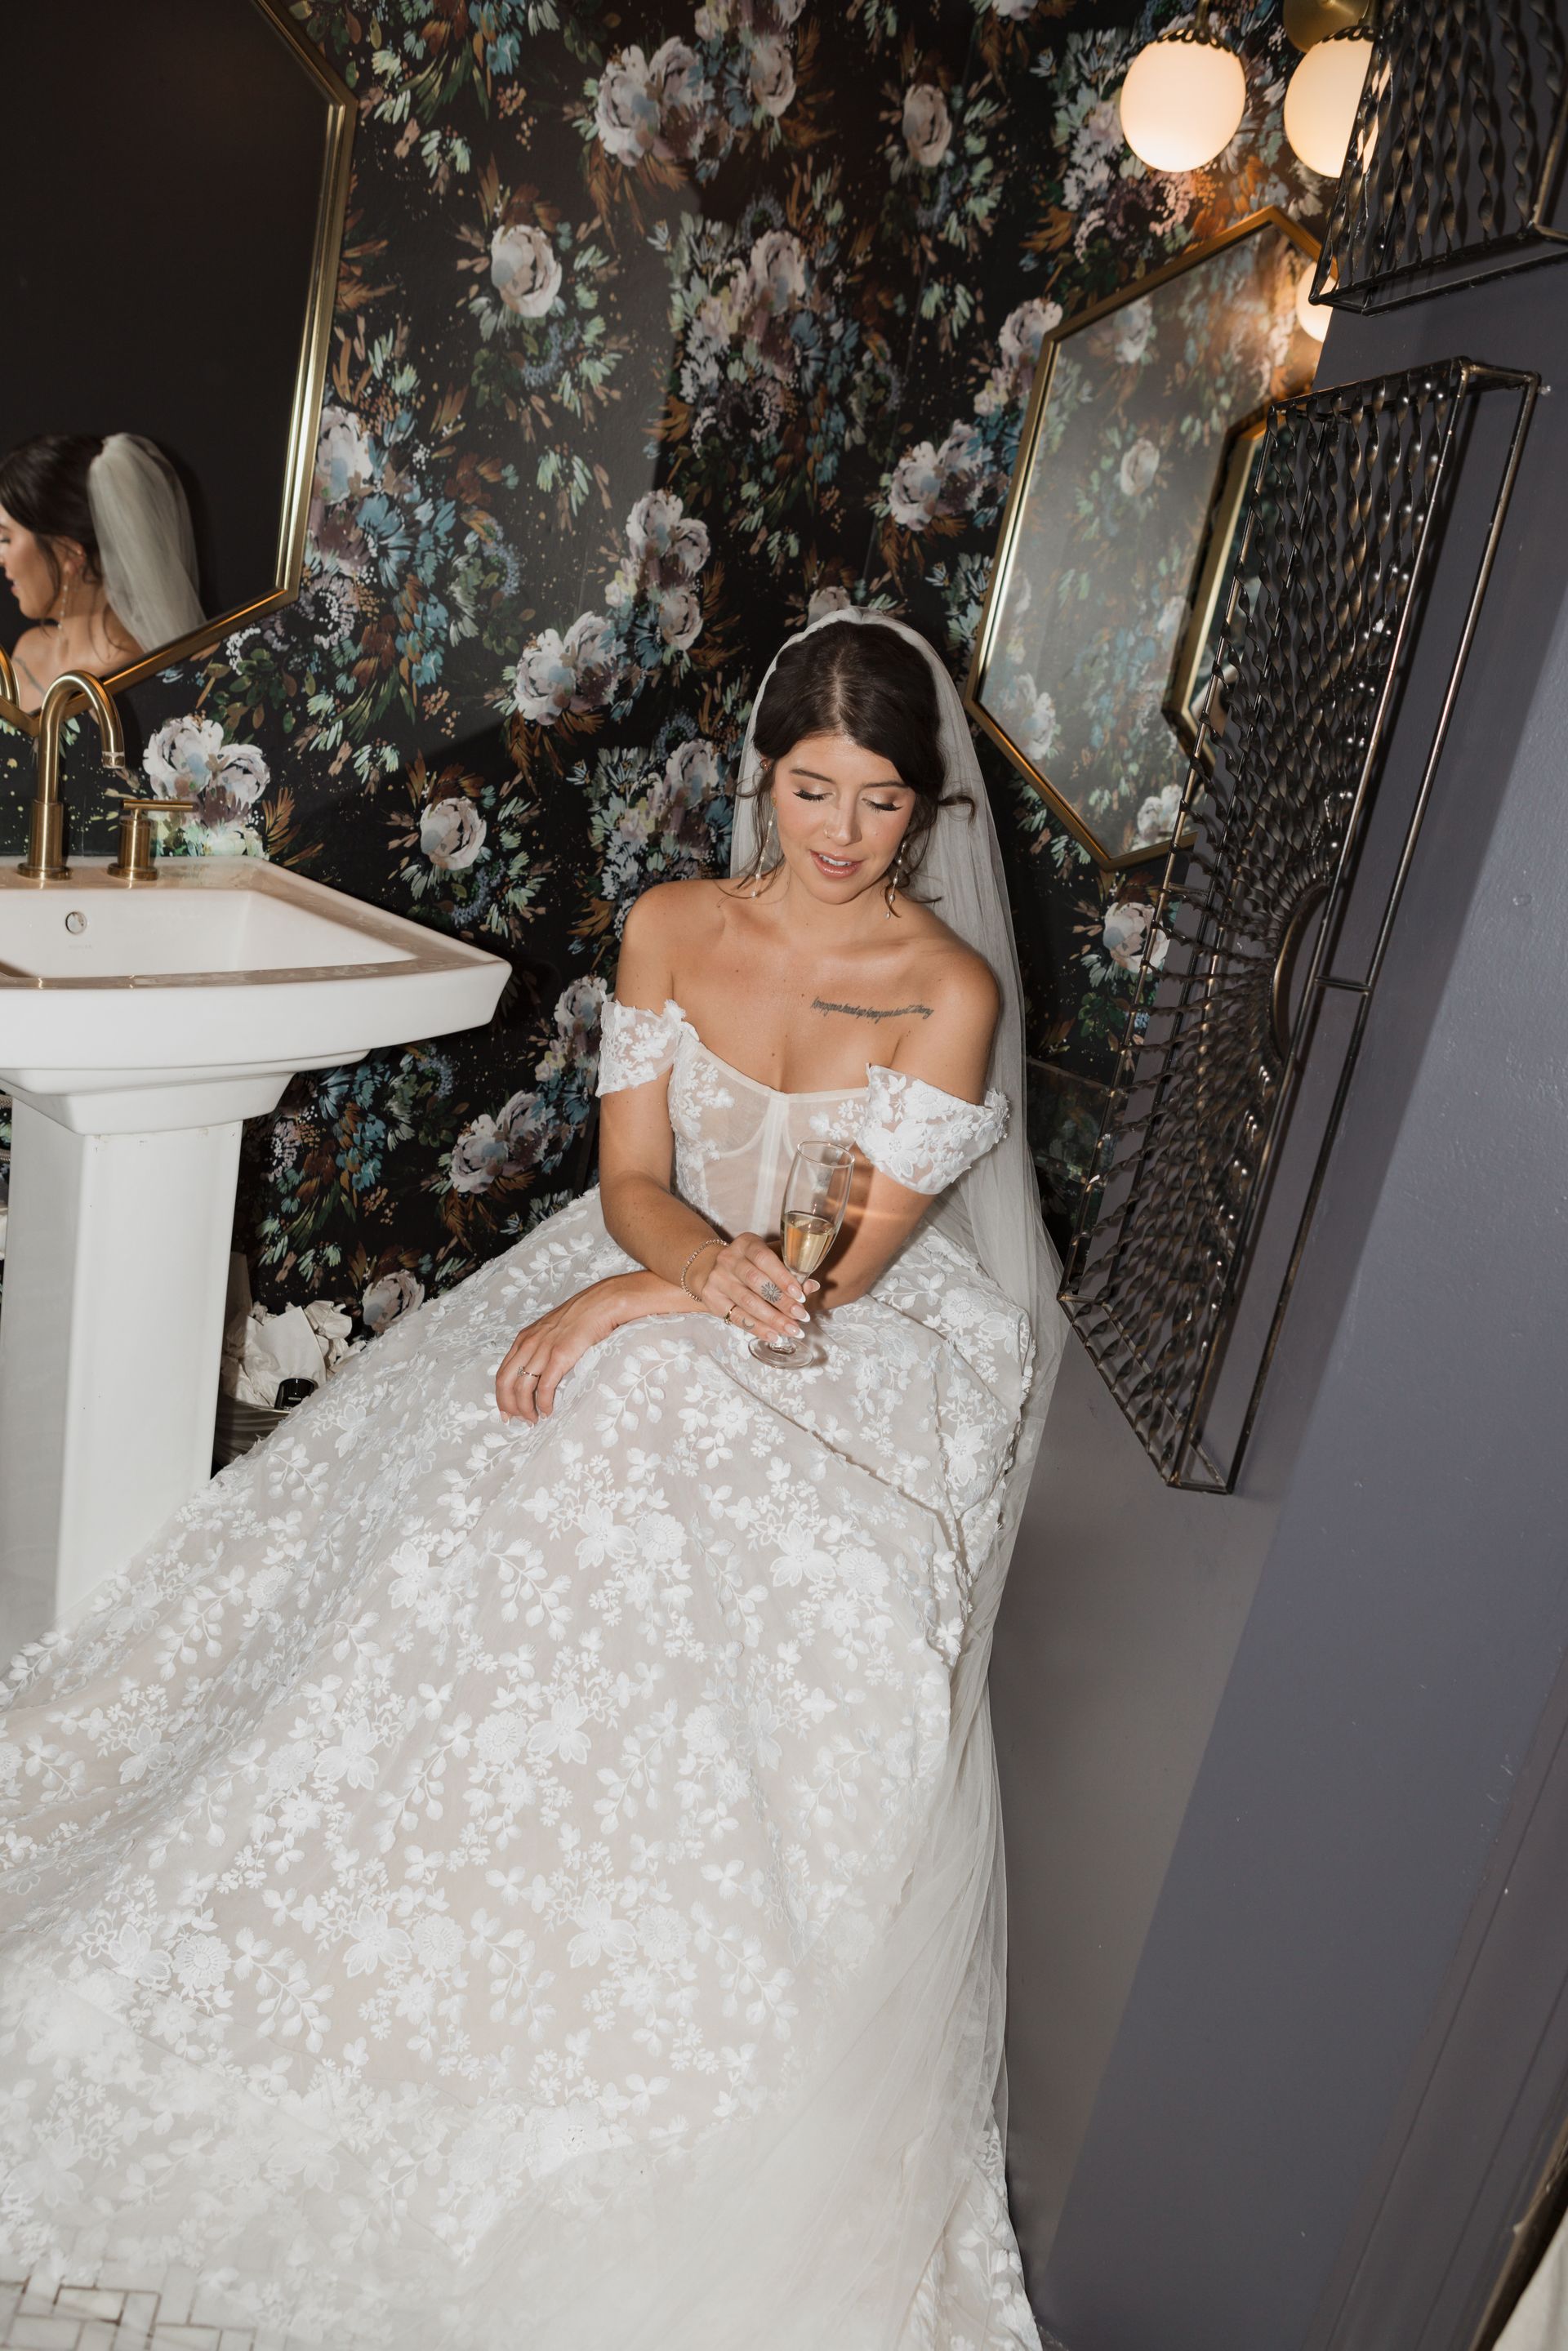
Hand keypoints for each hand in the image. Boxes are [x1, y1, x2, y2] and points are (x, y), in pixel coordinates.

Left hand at [495, 1278, 627, 1422]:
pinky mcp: (560, 1355)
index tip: (506, 1411)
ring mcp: (543, 1349)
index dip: (501, 1396)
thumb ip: (540, 1348)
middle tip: (516, 1421)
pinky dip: (544, 1403)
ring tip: (534, 1419)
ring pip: (522, 1387)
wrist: (602, 1303)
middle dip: (508, 1406)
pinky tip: (548, 1410)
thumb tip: (538, 1372)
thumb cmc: (581, 1318)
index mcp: (524, 1339)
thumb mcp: (550, 1331)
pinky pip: (545, 1386)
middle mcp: (528, 1343)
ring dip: (525, 1409)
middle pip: (505, 1382)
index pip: (502, 1372)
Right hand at [691, 1233, 816, 1343]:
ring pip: (748, 1302)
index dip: (783, 1278)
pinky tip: (774, 1335)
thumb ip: (792, 1271)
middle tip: (802, 1317)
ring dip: (773, 1319)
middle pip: (756, 1282)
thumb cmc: (751, 1264)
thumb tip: (812, 1286)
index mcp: (746, 1243)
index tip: (801, 1296)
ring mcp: (718, 1278)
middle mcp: (729, 1258)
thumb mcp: (771, 1259)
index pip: (764, 1259)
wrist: (712, 1269)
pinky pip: (737, 1317)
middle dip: (782, 1302)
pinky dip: (758, 1328)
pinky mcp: (711, 1298)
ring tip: (792, 1330)